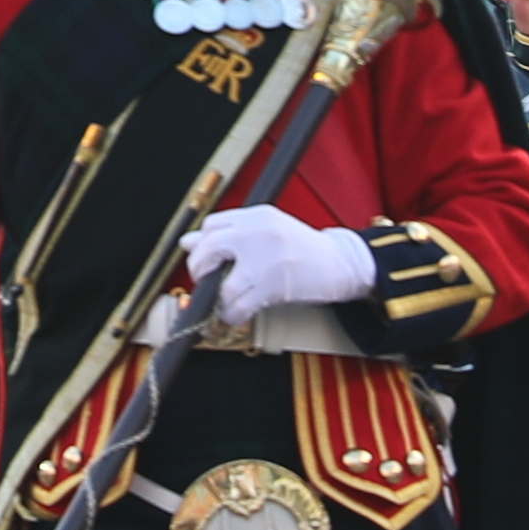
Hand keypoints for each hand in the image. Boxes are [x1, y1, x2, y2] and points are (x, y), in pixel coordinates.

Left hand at [178, 205, 381, 322]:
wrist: (340, 263)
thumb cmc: (301, 248)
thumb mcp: (266, 231)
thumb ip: (231, 234)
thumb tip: (188, 242)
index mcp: (256, 215)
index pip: (212, 225)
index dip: (202, 245)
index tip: (206, 259)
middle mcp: (258, 231)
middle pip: (209, 249)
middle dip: (200, 270)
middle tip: (206, 281)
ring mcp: (266, 257)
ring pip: (223, 284)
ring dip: (218, 299)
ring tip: (225, 302)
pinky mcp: (274, 284)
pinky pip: (239, 304)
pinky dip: (232, 314)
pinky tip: (237, 313)